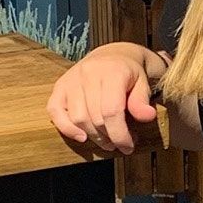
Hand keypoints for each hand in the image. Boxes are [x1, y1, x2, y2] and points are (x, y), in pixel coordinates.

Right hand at [46, 43, 168, 157]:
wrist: (113, 55)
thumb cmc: (130, 74)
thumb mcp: (143, 84)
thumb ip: (142, 101)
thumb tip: (147, 116)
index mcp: (112, 70)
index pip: (112, 111)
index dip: (120, 135)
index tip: (128, 147)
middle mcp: (88, 72)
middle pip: (95, 118)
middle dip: (109, 137)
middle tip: (119, 143)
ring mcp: (71, 79)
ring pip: (78, 118)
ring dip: (93, 136)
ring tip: (106, 140)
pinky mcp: (60, 86)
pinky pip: (55, 111)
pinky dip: (66, 128)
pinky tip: (81, 137)